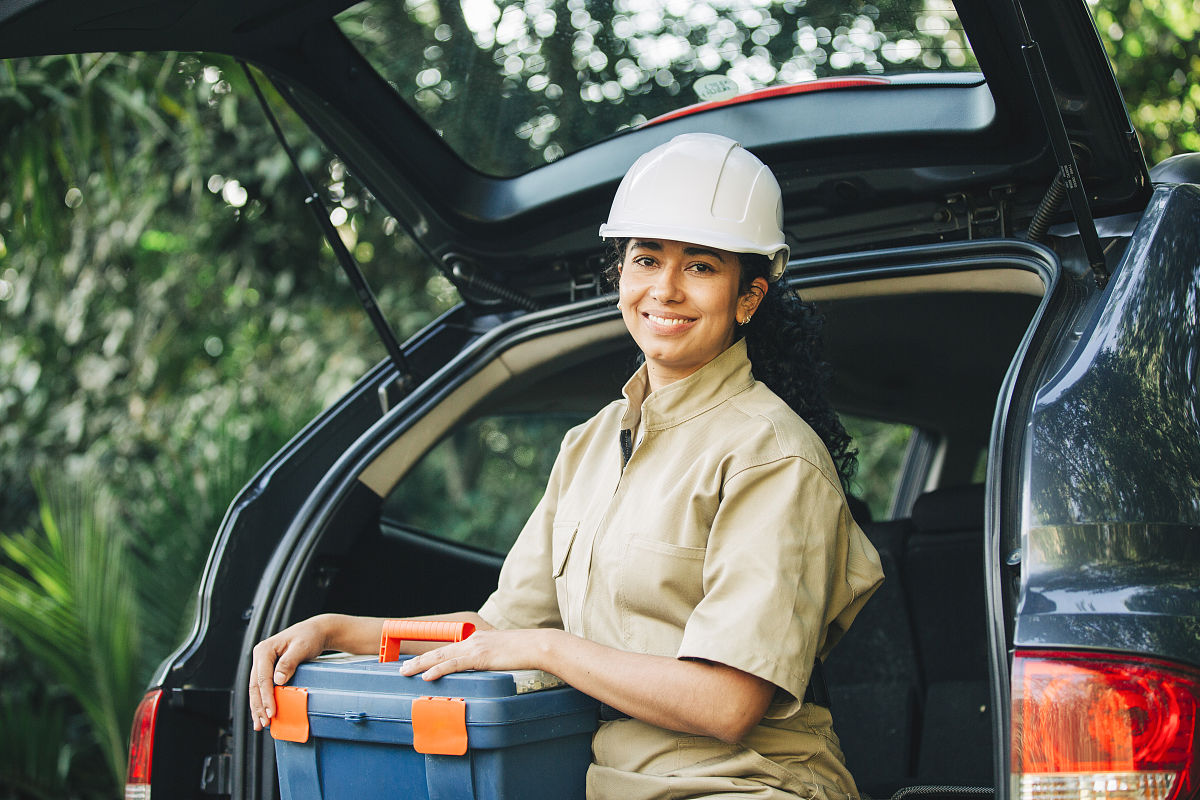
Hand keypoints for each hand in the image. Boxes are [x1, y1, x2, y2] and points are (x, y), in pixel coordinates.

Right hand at [248, 615, 331, 731]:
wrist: (315, 632)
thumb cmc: (309, 637)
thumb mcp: (301, 648)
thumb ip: (289, 663)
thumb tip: (278, 680)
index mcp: (264, 650)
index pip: (262, 678)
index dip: (266, 697)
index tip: (271, 711)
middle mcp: (260, 657)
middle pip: (255, 686)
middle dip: (259, 706)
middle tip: (264, 722)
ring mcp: (263, 664)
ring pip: (255, 689)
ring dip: (257, 707)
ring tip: (260, 724)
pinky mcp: (268, 670)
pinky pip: (262, 688)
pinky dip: (262, 701)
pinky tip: (263, 713)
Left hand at [398, 629, 553, 680]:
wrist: (537, 645)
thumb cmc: (524, 651)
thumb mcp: (501, 654)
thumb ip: (489, 659)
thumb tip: (482, 669)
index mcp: (475, 639)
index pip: (447, 647)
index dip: (430, 655)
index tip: (416, 662)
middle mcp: (471, 640)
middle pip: (438, 650)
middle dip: (418, 660)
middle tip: (402, 668)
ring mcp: (474, 647)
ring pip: (441, 656)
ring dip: (420, 665)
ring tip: (405, 672)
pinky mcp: (480, 656)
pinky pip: (454, 664)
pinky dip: (438, 669)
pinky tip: (427, 676)